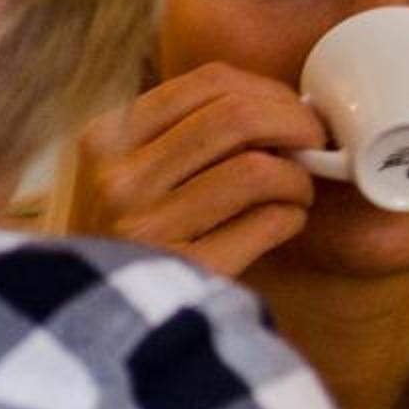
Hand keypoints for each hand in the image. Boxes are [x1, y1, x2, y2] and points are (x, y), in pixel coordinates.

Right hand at [56, 63, 328, 278]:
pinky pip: (266, 223)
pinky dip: (290, 217)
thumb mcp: (125, 173)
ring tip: (297, 193)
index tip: (293, 109)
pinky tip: (285, 223)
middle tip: (316, 144)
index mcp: (107, 138)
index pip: (209, 83)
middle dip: (297, 125)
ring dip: (297, 178)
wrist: (93, 326)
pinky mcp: (184, 270)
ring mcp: (146, 227)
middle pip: (239, 118)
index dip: (270, 91)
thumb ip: (180, 136)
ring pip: (257, 170)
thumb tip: (277, 107)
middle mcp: (119, 178)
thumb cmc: (125, 238)